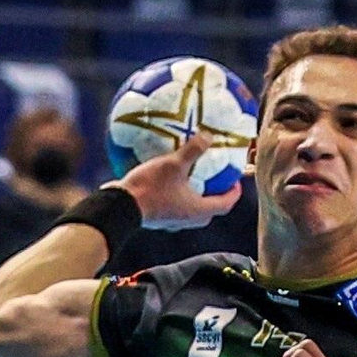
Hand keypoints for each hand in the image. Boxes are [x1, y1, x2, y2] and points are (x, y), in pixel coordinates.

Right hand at [113, 132, 243, 230]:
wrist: (121, 206)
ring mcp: (173, 220)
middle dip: (216, 195)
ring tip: (195, 177)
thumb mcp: (174, 164)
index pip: (225, 204)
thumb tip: (208, 136)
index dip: (234, 192)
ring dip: (197, 195)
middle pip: (210, 209)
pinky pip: (176, 206)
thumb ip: (192, 151)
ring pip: (192, 209)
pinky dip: (179, 194)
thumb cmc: (152, 187)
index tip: (236, 181)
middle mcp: (188, 219)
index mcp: (198, 210)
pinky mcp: (159, 217)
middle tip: (217, 179)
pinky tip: (172, 179)